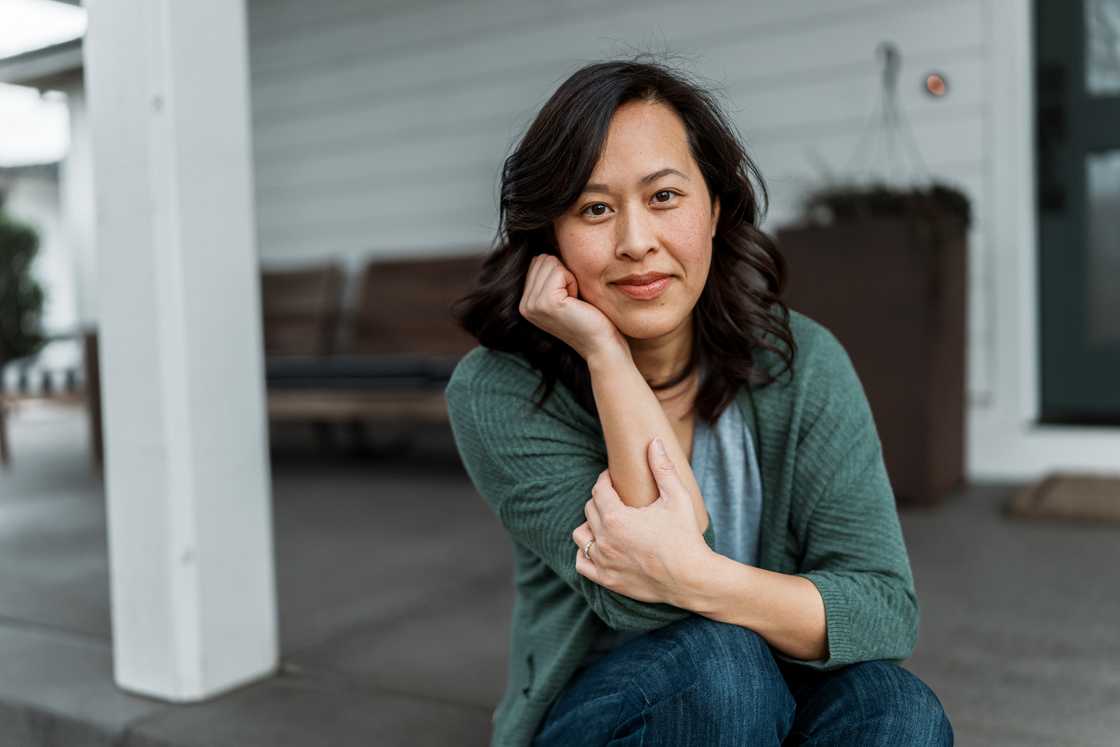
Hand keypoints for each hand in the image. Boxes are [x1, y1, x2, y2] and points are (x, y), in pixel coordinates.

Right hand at [518, 253, 625, 359]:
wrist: (601, 344)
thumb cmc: (590, 317)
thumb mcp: (565, 293)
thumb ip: (551, 274)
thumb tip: (551, 238)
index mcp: (525, 302)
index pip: (538, 261)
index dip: (560, 272)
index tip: (569, 297)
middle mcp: (524, 305)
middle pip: (542, 259)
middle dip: (564, 273)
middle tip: (574, 299)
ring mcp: (533, 305)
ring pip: (551, 262)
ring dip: (569, 277)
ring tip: (575, 301)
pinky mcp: (546, 302)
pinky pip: (560, 270)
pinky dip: (573, 281)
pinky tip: (577, 301)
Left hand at [571, 437, 712, 604]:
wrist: (691, 579)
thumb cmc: (685, 536)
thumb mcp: (677, 498)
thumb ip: (663, 468)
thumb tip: (654, 441)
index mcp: (616, 517)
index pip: (599, 490)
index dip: (605, 480)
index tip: (613, 478)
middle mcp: (605, 539)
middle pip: (589, 509)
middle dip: (600, 499)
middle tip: (615, 498)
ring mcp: (603, 561)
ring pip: (581, 535)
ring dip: (590, 525)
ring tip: (607, 521)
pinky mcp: (607, 579)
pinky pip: (582, 563)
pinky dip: (585, 552)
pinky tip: (600, 545)